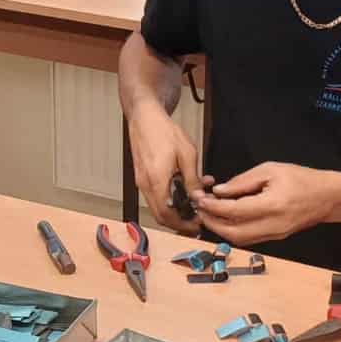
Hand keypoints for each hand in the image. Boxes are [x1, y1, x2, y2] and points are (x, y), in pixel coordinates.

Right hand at [126, 108, 202, 235]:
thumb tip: (198, 198)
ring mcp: (142, 181)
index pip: (166, 215)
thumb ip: (193, 180)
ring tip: (195, 199)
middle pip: (160, 215)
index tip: (196, 223)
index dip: (182, 224)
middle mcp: (145, 185)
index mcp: (156, 181)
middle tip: (197, 219)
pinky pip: (156, 194)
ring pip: (158, 206)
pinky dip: (170, 197)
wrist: (144, 117)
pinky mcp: (143, 176)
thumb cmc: (163, 131)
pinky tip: (185, 186)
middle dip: (180, 221)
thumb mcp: (187, 154)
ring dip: (177, 207)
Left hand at [194, 162, 339, 244]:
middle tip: (200, 209)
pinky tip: (225, 218)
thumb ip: (243, 181)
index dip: (213, 207)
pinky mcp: (275, 238)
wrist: (328, 197)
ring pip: (239, 239)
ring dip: (220, 229)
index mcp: (272, 205)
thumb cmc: (301, 178)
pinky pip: (248, 238)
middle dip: (212, 223)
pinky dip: (232, 230)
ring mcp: (274, 235)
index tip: (200, 198)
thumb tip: (219, 191)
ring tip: (209, 214)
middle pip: (233, 233)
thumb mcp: (271, 170)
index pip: (234, 211)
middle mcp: (272, 225)